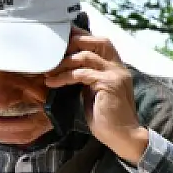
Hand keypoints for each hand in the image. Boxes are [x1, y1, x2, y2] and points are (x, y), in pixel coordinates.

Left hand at [46, 30, 148, 163]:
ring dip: (63, 62)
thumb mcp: (94, 91)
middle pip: (97, 41)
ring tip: (49, 71)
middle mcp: (118, 67)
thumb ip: (87, 77)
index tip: (62, 38)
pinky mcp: (108, 84)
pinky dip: (65, 76)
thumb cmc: (107, 118)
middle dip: (74, 42)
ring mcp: (115, 74)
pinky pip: (82, 74)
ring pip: (86, 56)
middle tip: (54, 52)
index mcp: (116, 68)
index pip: (101, 42)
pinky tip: (53, 82)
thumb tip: (68, 68)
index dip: (82, 36)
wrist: (122, 136)